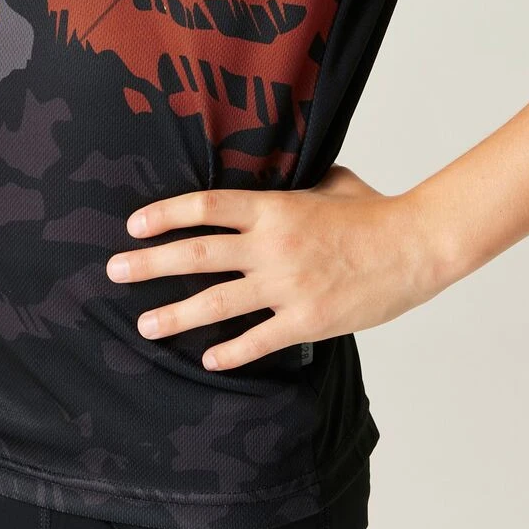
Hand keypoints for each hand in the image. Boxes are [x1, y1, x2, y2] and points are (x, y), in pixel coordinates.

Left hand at [105, 164, 444, 370]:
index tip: (133, 224)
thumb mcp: (328, 181)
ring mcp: (287, 284)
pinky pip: (258, 339)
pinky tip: (207, 360)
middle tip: (114, 270)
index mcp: (274, 206)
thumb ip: (295, 181)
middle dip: (150, 263)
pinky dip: (231, 352)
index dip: (165, 213)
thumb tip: (280, 168)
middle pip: (197, 254)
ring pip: (217, 301)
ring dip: (175, 314)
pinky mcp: (307, 319)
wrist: (414, 246)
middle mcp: (271, 245)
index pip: (206, 206)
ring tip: (144, 324)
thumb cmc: (372, 210)